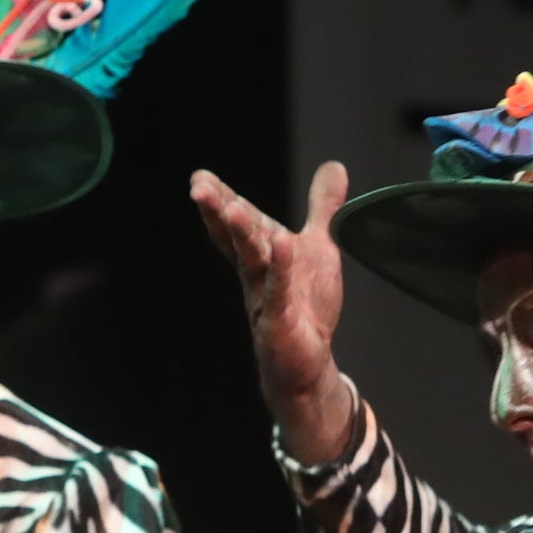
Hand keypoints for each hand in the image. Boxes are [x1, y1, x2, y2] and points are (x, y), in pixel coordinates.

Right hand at [197, 159, 359, 465]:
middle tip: (198, 187)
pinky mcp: (280, 321)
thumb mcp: (318, 247)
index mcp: (259, 256)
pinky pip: (279, 290)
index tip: (200, 177)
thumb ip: (322, 207)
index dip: (219, 202)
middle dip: (217, 213)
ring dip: (242, 234)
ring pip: (250, 261)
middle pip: (234, 238)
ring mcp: (265, 298)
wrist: (308, 365)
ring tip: (233, 208)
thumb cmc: (305, 306)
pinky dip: (280, 268)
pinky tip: (280, 244)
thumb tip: (334, 167)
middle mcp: (255, 275)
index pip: (236, 225)